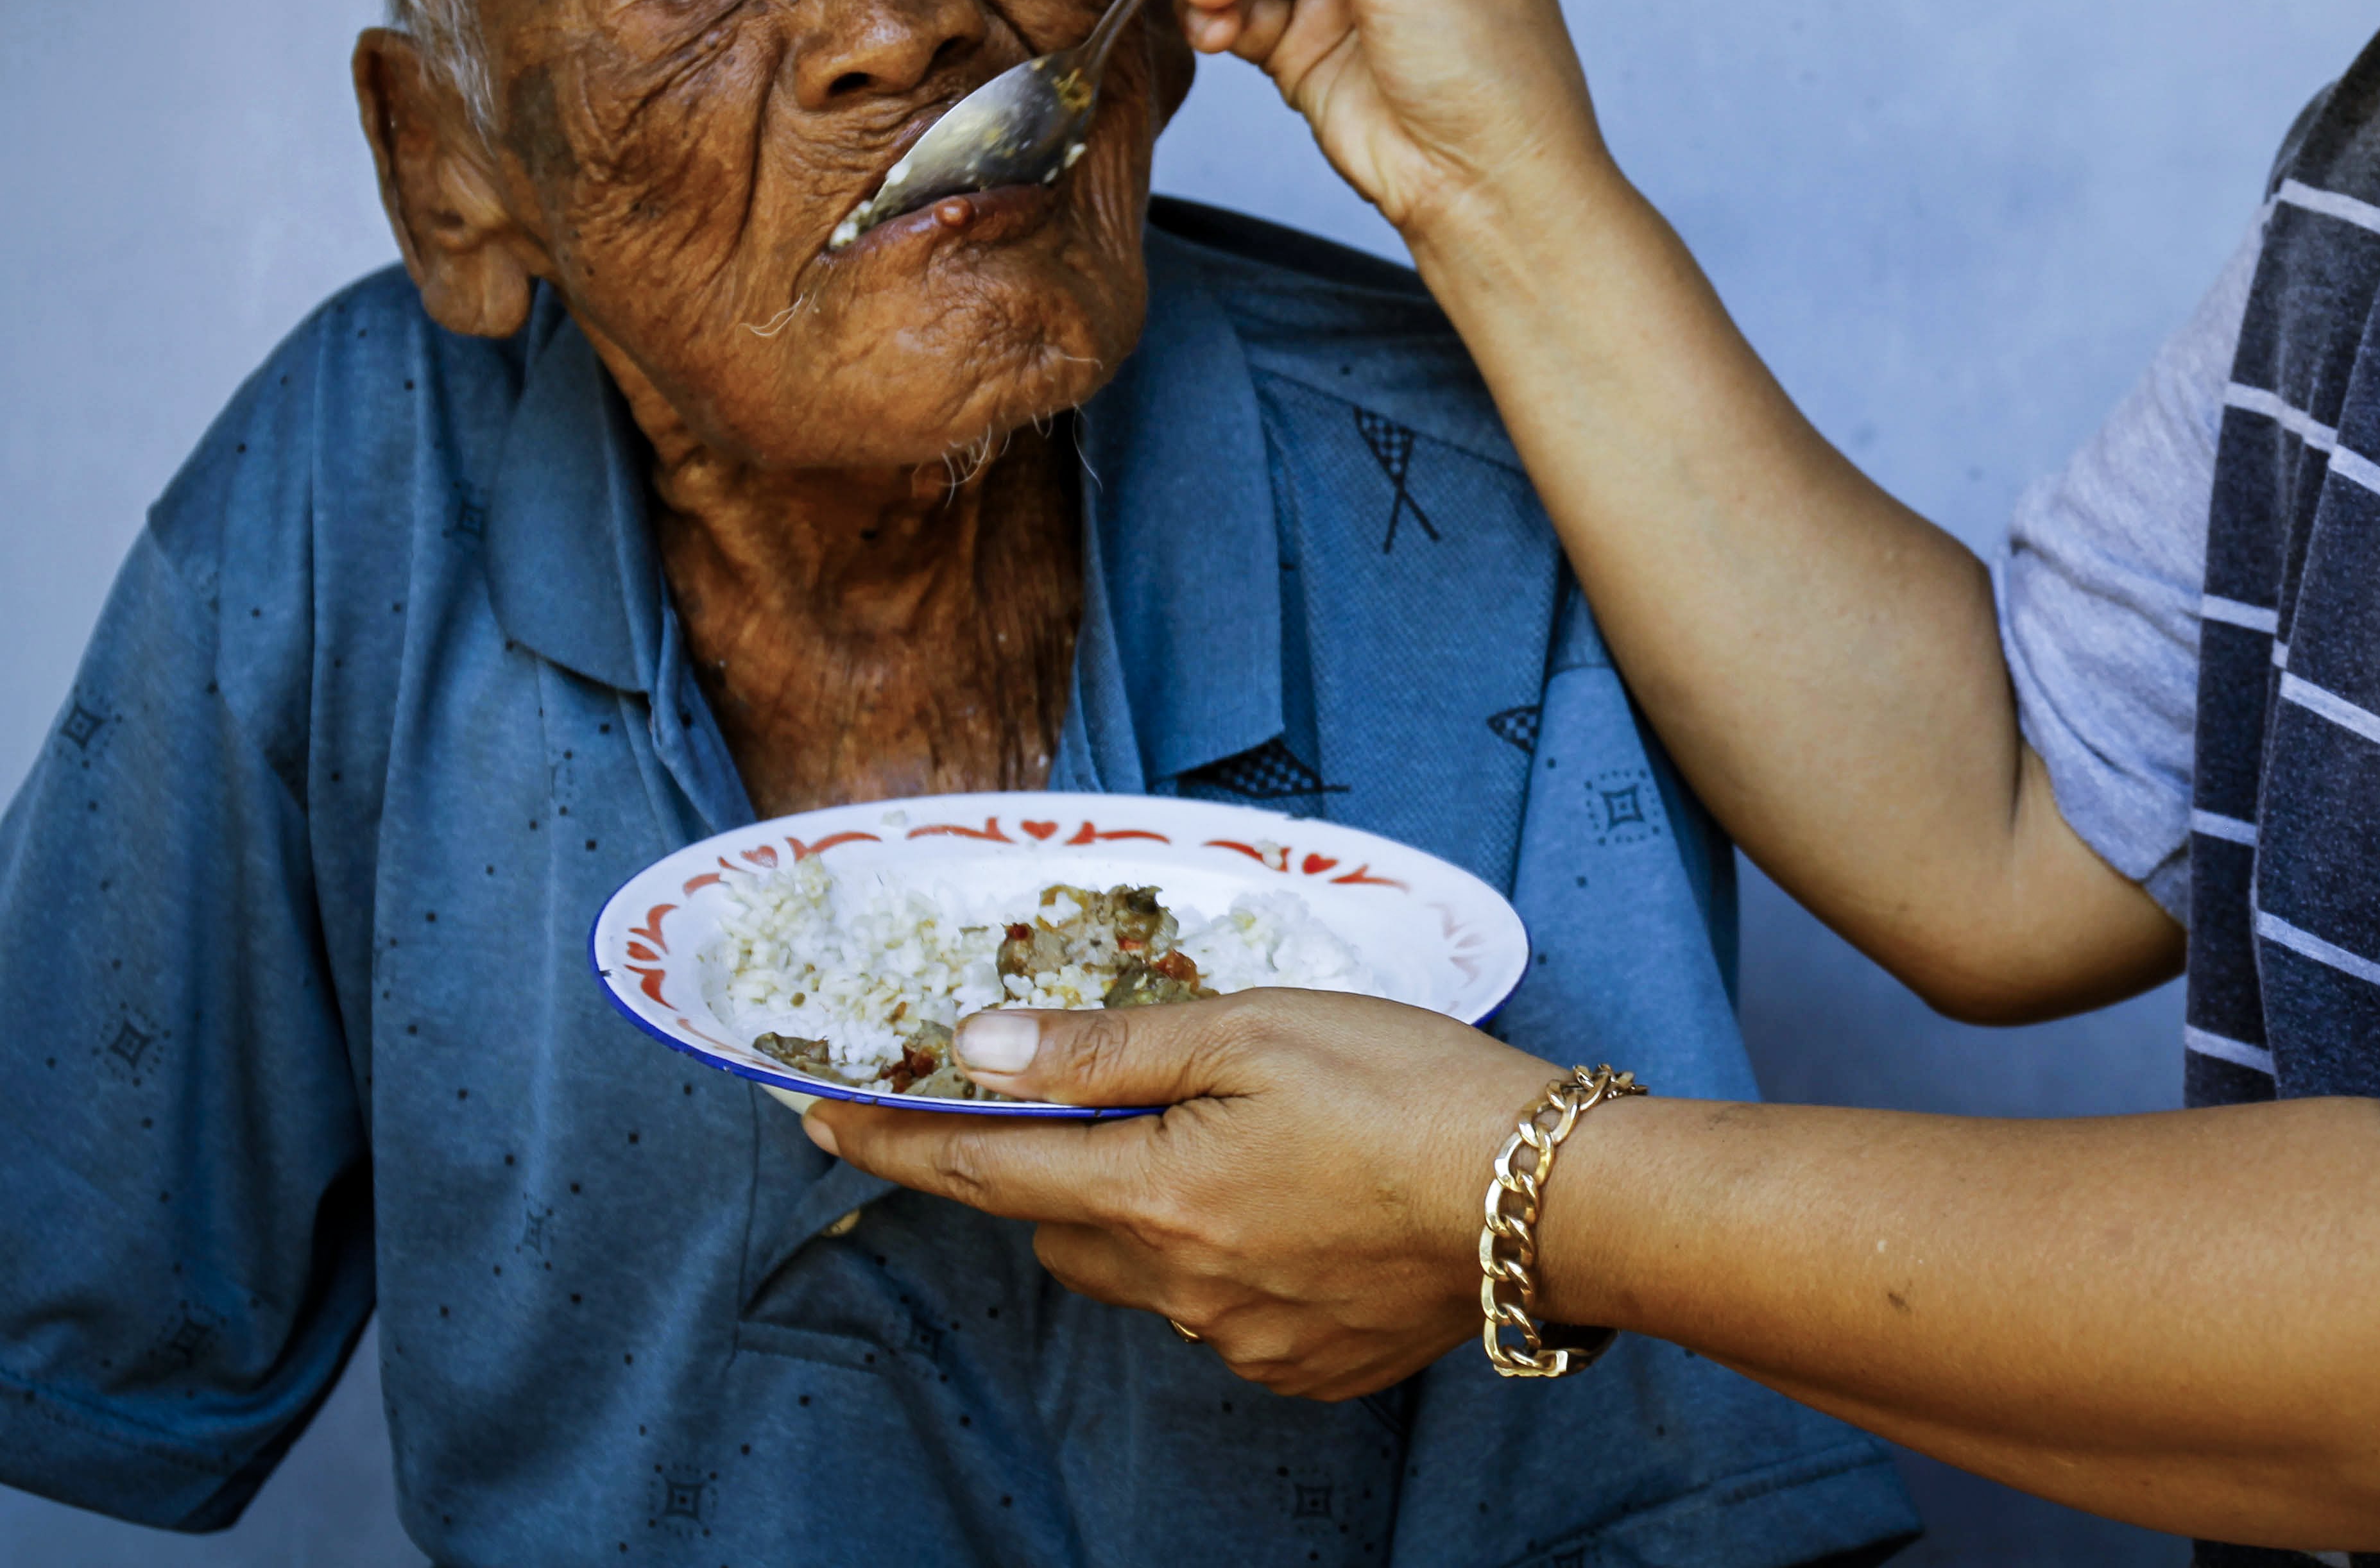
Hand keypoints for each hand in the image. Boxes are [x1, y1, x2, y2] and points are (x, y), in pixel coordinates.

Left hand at [806, 989, 1552, 1399]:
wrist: (1549, 1200)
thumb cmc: (1412, 1089)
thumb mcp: (1255, 1029)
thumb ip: (1108, 1046)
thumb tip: (975, 1049)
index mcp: (1155, 1192)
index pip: (982, 1165)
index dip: (892, 1138)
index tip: (815, 1114)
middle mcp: (1179, 1286)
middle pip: (1059, 1224)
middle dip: (1047, 1166)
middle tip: (1084, 1101)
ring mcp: (1240, 1337)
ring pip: (1139, 1273)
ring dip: (1144, 1213)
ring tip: (1232, 1146)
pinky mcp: (1303, 1365)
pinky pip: (1217, 1314)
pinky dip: (1223, 1260)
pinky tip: (1296, 1208)